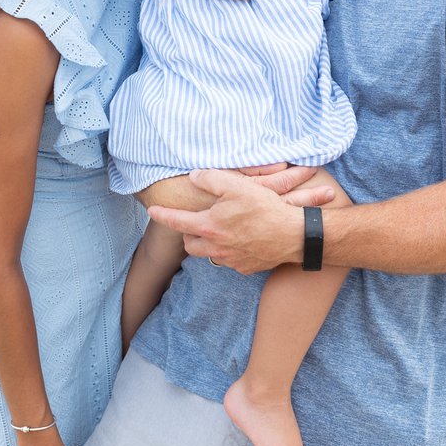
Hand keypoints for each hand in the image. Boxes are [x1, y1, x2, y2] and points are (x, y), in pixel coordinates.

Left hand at [148, 167, 333, 272]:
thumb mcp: (236, 185)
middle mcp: (216, 247)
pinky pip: (230, 261)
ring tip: (218, 231)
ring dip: (209, 244)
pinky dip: (229, 251)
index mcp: (209, 226)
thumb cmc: (264, 208)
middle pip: (190, 245)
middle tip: (195, 223)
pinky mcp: (245, 268)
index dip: (162, 215)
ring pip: (209, 255)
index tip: (152, 211)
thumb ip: (210, 179)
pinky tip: (240, 240)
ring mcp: (231, 260)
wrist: (293, 235)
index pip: (177, 221)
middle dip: (188, 234)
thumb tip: (194, 177)